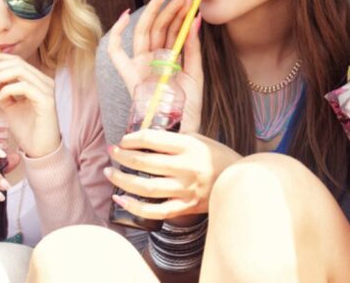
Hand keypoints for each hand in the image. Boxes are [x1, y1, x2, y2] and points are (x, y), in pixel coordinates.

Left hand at [0, 52, 60, 157]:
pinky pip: (23, 86)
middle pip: (16, 62)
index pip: (16, 60)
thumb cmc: (27, 130)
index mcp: (36, 80)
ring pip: (19, 70)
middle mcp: (44, 80)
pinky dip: (6, 90)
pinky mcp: (46, 99)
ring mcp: (47, 88)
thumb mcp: (10, 108)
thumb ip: (2, 93)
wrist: (40, 151)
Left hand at [105, 129, 240, 219]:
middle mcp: (186, 168)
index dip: (132, 139)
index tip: (123, 140)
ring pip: (146, 188)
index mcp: (189, 147)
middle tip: (112, 152)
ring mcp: (185, 190)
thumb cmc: (216, 156)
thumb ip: (173, 140)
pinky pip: (156, 211)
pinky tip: (121, 200)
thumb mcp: (198, 139)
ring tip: (110, 172)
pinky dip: (135, 207)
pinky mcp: (185, 207)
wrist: (240, 180)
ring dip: (123, 180)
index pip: (152, 140)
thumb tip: (143, 139)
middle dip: (123, 157)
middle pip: (145, 163)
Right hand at [107, 0, 204, 133]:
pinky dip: (116, 33)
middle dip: (169, 9)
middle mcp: (152, 60)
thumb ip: (192, 48)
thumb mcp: (195, 73)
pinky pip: (115, 52)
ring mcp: (140, 66)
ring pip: (144, 32)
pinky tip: (126, 15)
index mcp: (168, 60)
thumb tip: (194, 20)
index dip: (178, 14)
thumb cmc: (188, 107)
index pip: (171, 30)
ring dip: (156, 12)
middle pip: (158, 27)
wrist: (182, 131)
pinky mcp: (129, 75)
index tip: (189, 0)